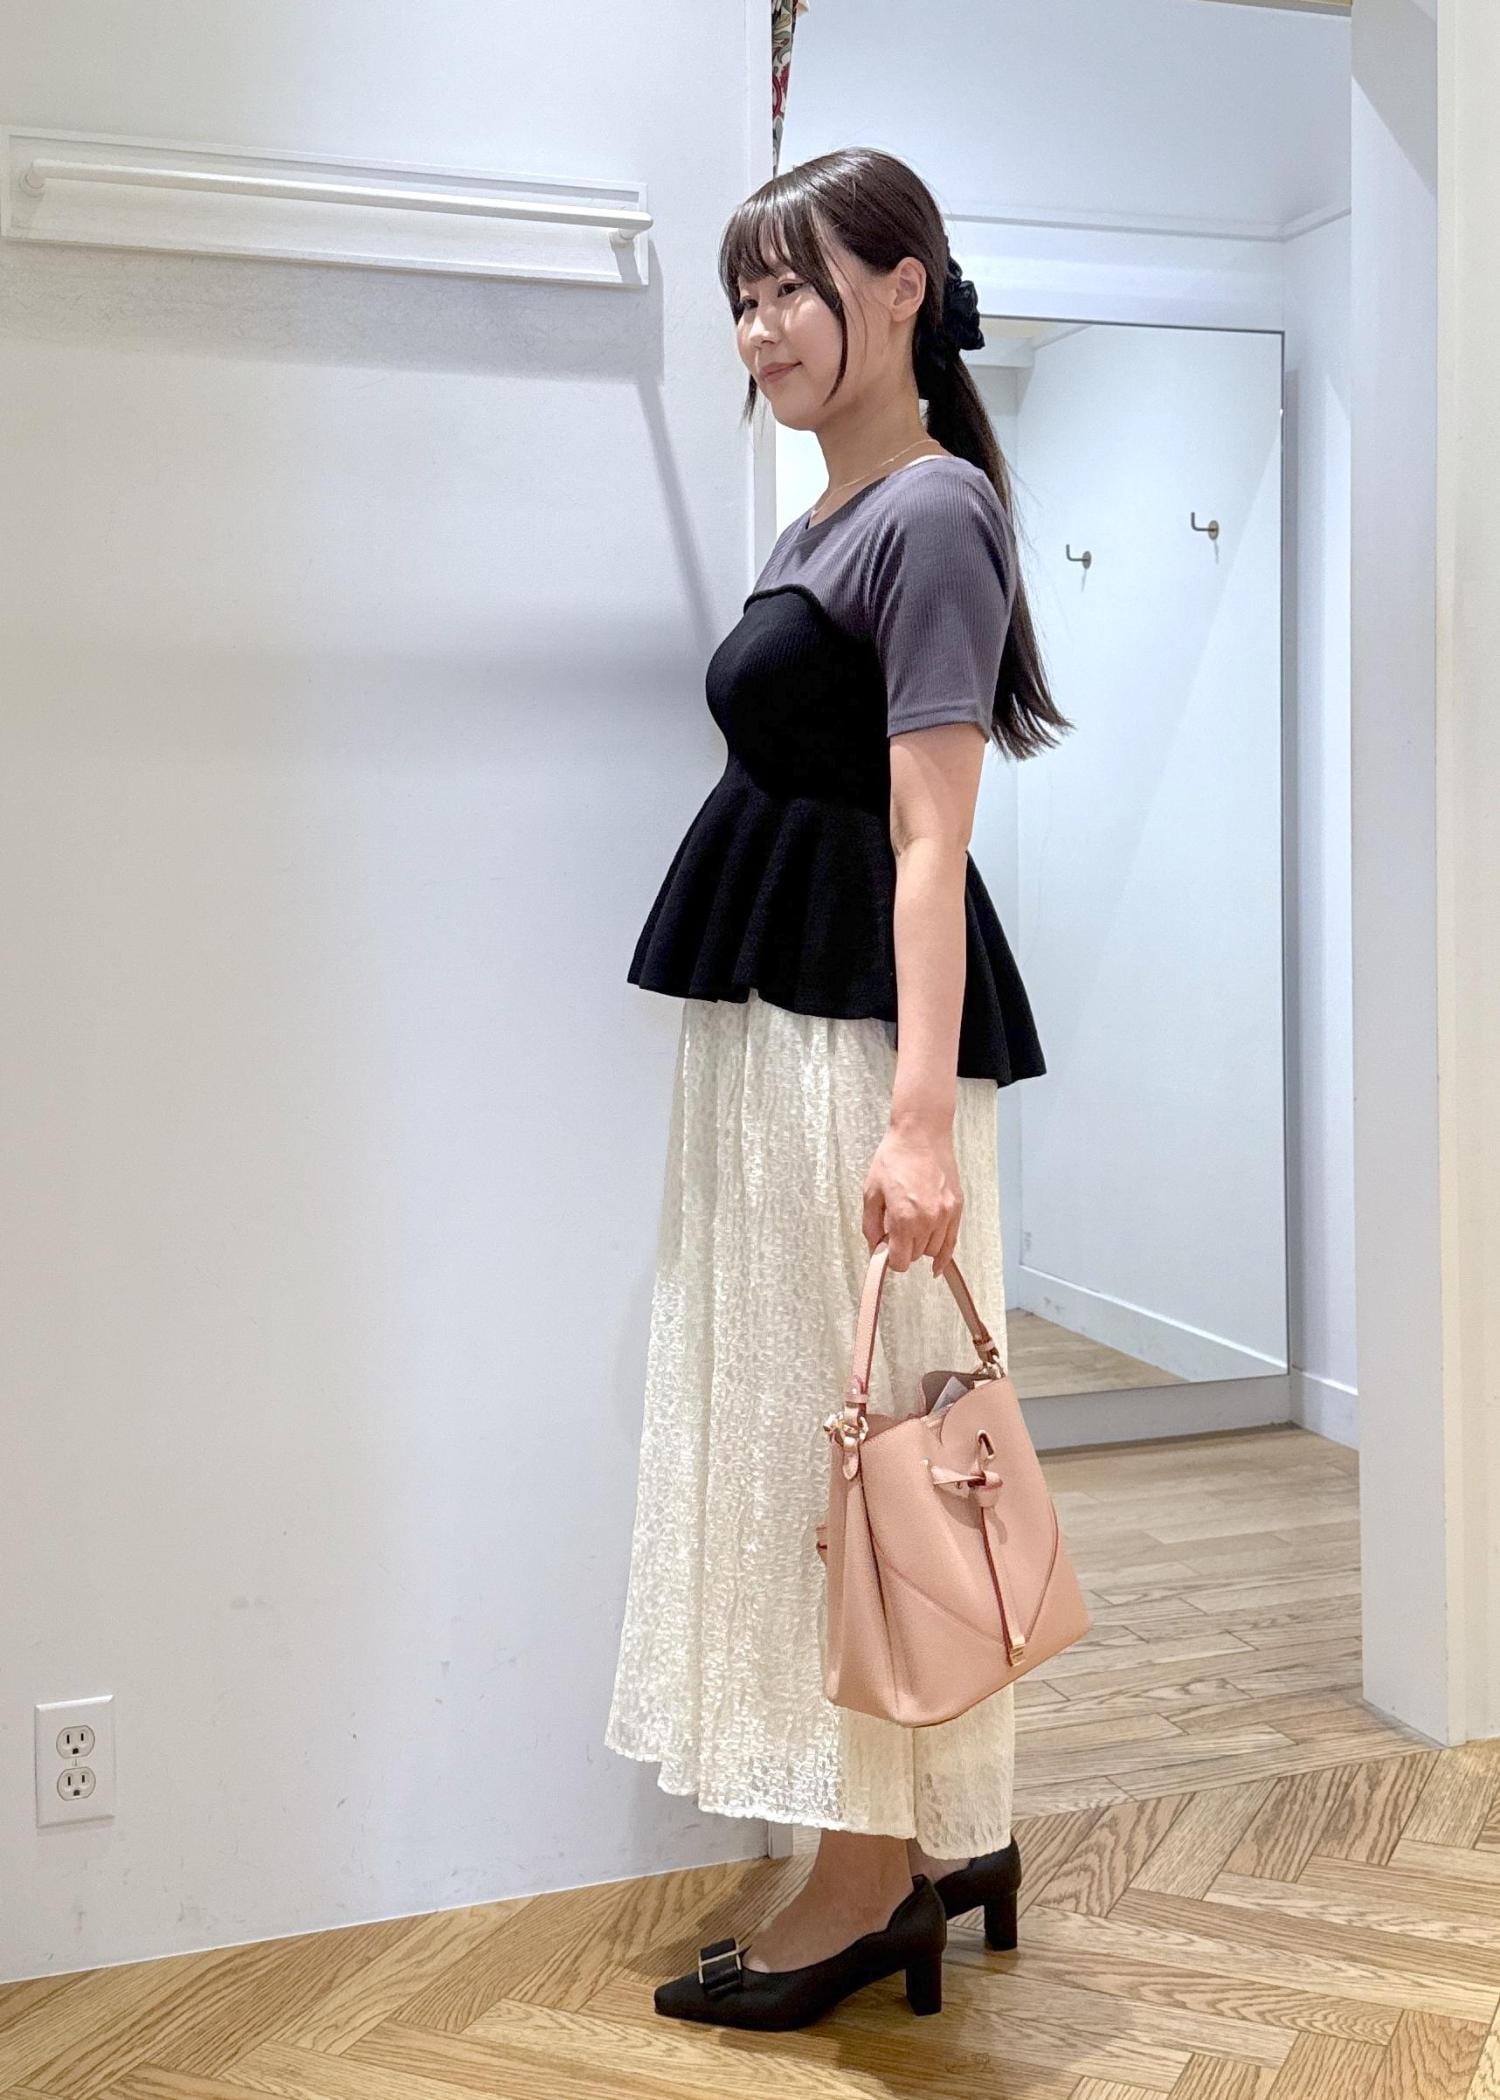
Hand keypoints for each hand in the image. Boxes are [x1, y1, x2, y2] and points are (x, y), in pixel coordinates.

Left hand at [862, 1119, 962, 1276]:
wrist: (921, 1134)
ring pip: (933, 1251)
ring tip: (912, 1228)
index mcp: (904, 1218)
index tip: (886, 1251)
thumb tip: (875, 1247)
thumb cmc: (895, 1157)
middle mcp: (928, 1220)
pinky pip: (952, 1242)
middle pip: (916, 1256)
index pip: (900, 1261)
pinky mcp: (956, 1208)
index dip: (890, 1259)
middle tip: (896, 1231)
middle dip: (904, 1249)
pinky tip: (937, 1265)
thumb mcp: (871, 1192)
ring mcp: (945, 1215)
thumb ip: (871, 1225)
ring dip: (921, 1247)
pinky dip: (944, 1256)